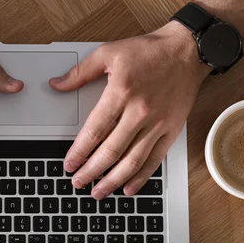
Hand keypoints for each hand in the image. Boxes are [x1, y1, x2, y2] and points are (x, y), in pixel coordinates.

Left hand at [49, 22, 207, 198]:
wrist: (187, 51)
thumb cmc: (148, 51)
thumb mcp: (109, 53)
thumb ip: (80, 72)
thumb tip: (57, 84)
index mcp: (121, 92)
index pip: (95, 130)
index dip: (79, 151)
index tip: (69, 164)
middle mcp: (139, 111)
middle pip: (111, 151)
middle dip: (91, 171)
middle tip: (77, 182)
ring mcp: (157, 123)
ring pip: (132, 160)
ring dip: (113, 180)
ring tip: (98, 192)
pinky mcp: (171, 130)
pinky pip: (155, 159)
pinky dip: (141, 177)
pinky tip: (128, 188)